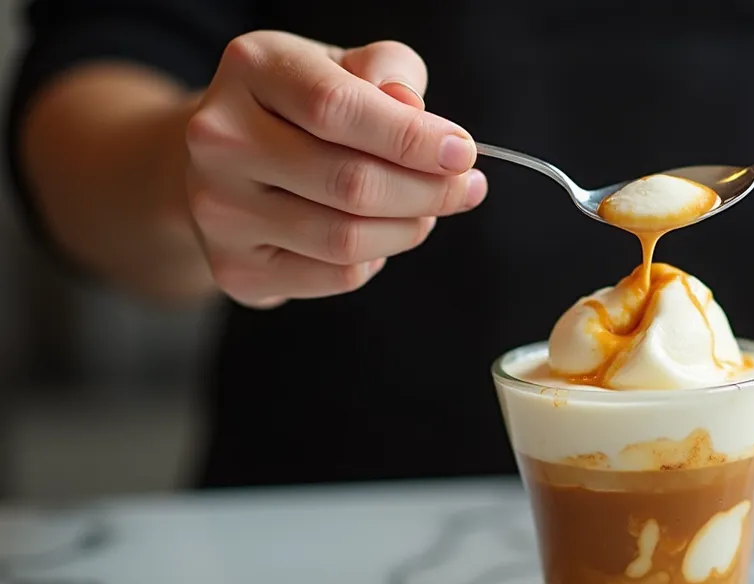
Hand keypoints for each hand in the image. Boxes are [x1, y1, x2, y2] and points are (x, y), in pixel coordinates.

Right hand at [185, 31, 486, 307]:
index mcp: (251, 69)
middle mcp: (220, 139)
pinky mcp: (235, 268)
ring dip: (409, 228)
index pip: (338, 108)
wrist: (229, 159)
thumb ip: (388, 72)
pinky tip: (377, 233)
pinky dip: (376, 258)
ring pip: (346, 240)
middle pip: (349, 182)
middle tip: (465, 189)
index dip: (412, 138)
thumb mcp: (345, 66)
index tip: (462, 154)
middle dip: (428, 192)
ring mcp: (219, 209)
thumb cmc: (303, 107)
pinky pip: (335, 277)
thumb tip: (418, 114)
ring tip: (426, 210)